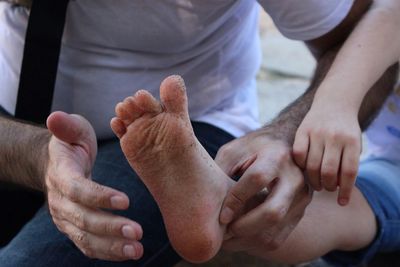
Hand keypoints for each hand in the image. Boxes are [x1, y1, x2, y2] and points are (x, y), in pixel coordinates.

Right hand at [45, 111, 142, 260]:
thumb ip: (67, 126)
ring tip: (137, 250)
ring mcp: (66, 219)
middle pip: (84, 219)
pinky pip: (88, 246)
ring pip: (86, 238)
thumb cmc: (71, 146)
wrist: (58, 166)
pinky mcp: (74, 229)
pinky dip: (108, 252)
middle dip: (110, 228)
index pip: (78, 190)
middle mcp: (61, 202)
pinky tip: (129, 254)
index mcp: (62, 176)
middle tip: (137, 232)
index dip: (99, 196)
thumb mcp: (72, 131)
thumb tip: (55, 117)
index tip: (125, 201)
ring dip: (111, 247)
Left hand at [215, 129, 311, 251]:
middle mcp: (295, 178)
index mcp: (276, 156)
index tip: (221, 214)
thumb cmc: (252, 148)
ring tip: (227, 236)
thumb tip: (205, 201)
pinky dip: (254, 242)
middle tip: (224, 230)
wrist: (286, 146)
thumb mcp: (234, 151)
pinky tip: (239, 236)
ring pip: (274, 231)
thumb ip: (220, 171)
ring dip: (246, 240)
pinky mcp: (300, 213)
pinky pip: (277, 238)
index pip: (257, 179)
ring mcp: (302, 198)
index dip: (236, 199)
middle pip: (272, 212)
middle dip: (243, 227)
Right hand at [293, 103, 360, 205]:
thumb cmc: (345, 130)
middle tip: (326, 188)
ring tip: (316, 183)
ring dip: (314, 180)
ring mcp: (317, 133)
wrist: (335, 102)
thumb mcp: (354, 145)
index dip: (345, 190)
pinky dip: (301, 165)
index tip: (342, 202)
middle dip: (327, 186)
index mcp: (351, 141)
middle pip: (328, 171)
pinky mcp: (302, 130)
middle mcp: (334, 136)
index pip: (349, 172)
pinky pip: (298, 154)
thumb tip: (338, 189)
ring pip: (312, 165)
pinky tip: (305, 168)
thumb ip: (348, 164)